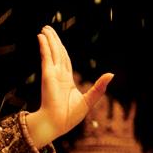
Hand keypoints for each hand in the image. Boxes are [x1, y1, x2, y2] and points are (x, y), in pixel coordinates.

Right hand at [36, 25, 112, 140]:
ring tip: (44, 29)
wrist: (57, 123)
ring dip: (48, 39)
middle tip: (47, 29)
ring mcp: (52, 74)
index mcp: (66, 81)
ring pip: (51, 52)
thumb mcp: (89, 100)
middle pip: (57, 53)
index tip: (56, 41)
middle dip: (53, 40)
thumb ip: (99, 87)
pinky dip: (44, 46)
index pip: (64, 60)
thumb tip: (111, 74)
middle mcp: (58, 75)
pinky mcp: (47, 75)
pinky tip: (41, 37)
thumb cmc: (70, 116)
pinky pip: (46, 57)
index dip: (60, 49)